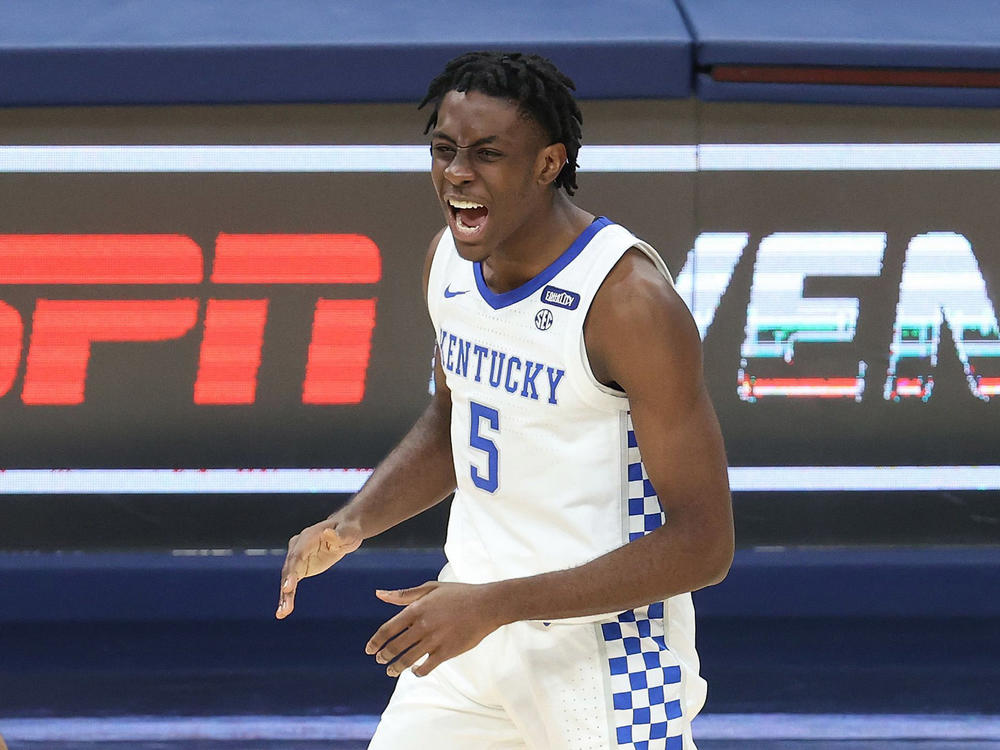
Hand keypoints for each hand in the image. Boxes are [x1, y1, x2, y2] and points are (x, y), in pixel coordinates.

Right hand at [275, 516, 361, 618]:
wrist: (344, 531)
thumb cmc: (348, 529)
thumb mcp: (348, 532)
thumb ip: (338, 534)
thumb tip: (327, 533)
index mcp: (307, 538)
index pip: (297, 556)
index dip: (292, 571)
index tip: (288, 587)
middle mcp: (297, 548)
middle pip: (289, 570)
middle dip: (286, 588)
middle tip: (285, 607)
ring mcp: (297, 559)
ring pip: (288, 579)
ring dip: (285, 597)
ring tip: (282, 613)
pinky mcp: (300, 569)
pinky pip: (292, 584)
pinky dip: (288, 597)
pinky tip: (284, 611)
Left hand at [366, 581, 503, 677]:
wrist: (486, 605)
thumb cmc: (458, 594)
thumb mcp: (430, 588)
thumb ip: (404, 594)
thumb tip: (379, 594)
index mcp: (416, 609)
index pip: (387, 629)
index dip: (375, 641)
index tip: (369, 649)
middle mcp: (422, 626)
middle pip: (395, 647)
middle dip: (384, 656)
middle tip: (380, 660)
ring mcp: (434, 640)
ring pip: (408, 660)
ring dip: (396, 668)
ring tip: (390, 671)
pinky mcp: (447, 652)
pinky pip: (426, 667)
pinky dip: (418, 672)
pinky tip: (415, 671)